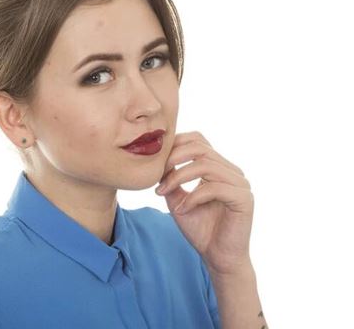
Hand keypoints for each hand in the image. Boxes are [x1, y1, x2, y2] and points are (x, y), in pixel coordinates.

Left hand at [155, 131, 253, 274]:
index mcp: (219, 167)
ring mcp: (241, 184)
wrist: (217, 258)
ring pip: (205, 165)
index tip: (155, 164)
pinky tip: (182, 209)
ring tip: (163, 192)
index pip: (198, 141)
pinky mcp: (244, 199)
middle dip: (173, 159)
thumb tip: (157, 160)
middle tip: (157, 176)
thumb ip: (171, 178)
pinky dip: (193, 197)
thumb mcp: (177, 199)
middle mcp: (232, 172)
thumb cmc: (200, 229)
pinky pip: (214, 188)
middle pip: (200, 148)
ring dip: (178, 178)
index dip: (175, 146)